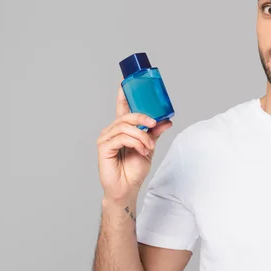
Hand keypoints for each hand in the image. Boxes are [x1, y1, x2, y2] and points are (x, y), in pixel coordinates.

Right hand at [96, 84, 173, 201]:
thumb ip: (155, 133)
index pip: (121, 107)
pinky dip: (135, 143)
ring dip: (142, 136)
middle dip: (143, 118)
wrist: (128, 188)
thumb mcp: (149, 147)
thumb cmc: (134, 169)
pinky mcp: (103, 148)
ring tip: (148, 147)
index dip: (123, 95)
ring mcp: (106, 138)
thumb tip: (167, 120)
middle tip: (154, 125)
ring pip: (126, 127)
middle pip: (126, 115)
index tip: (125, 82)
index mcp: (122, 129)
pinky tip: (141, 150)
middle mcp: (112, 131)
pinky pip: (121, 137)